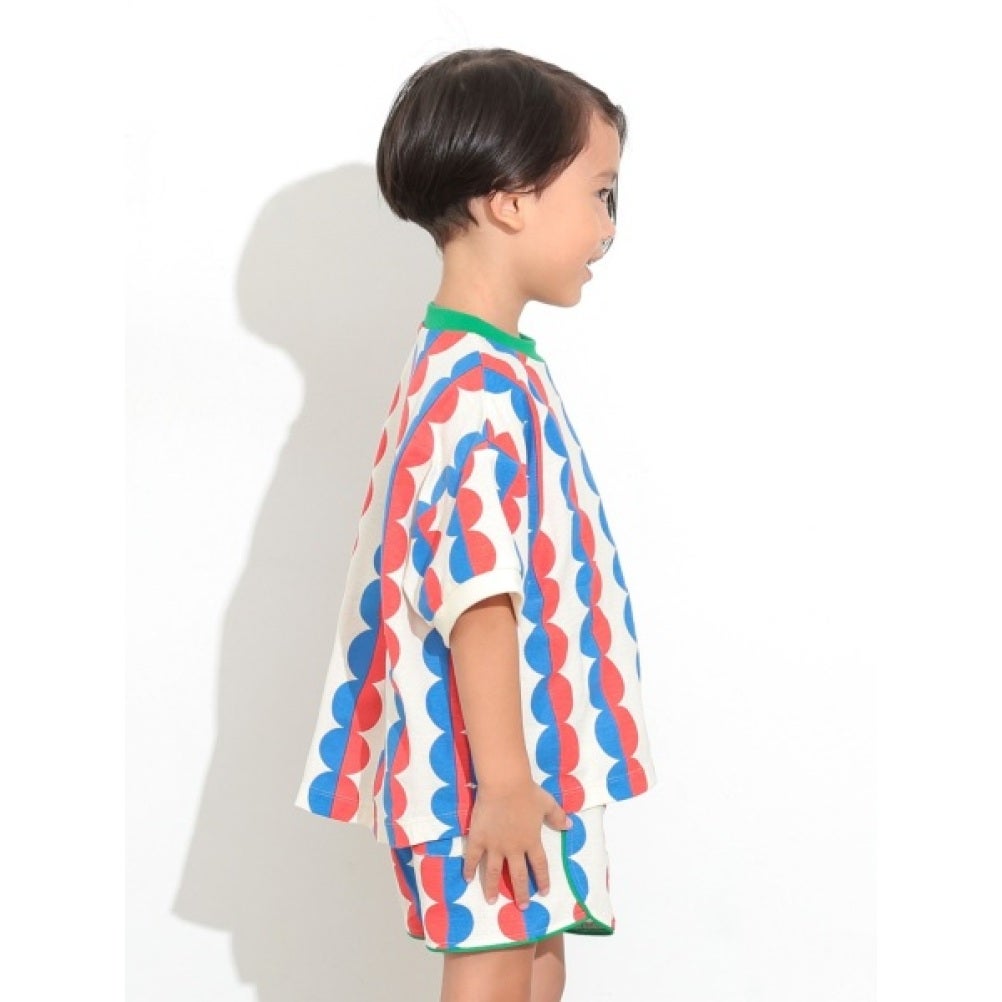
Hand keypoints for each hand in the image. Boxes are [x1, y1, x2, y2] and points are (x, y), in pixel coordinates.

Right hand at [461, 778, 570, 909]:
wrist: (505, 784)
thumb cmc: (527, 792)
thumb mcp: (547, 803)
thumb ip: (558, 817)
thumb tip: (569, 826)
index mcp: (531, 841)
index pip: (539, 866)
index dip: (542, 880)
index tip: (544, 893)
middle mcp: (513, 848)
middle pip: (518, 875)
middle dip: (520, 892)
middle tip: (521, 906)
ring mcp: (494, 845)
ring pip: (493, 872)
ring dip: (492, 888)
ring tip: (491, 901)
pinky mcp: (479, 838)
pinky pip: (472, 857)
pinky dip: (468, 869)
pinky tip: (466, 879)